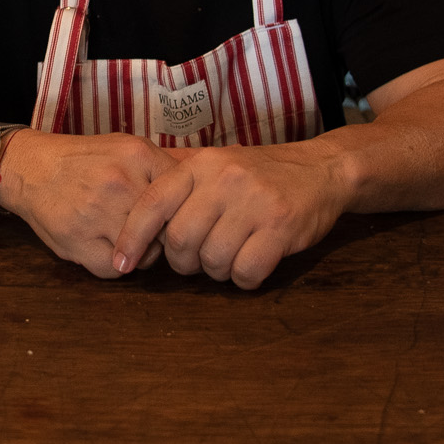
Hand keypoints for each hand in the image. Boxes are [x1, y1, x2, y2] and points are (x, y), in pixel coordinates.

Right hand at [0, 131, 176, 278]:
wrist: (32, 168)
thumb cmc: (85, 161)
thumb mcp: (126, 148)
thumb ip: (163, 166)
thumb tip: (207, 187)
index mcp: (138, 155)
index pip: (184, 197)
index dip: (185, 214)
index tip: (178, 220)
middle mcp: (121, 182)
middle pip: (168, 228)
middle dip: (163, 235)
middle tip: (149, 232)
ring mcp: (98, 213)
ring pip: (146, 254)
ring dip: (140, 253)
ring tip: (123, 236)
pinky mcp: (79, 242)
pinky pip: (117, 270)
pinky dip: (114, 264)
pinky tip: (103, 245)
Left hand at [111, 143, 348, 290]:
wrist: (322, 169)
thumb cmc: (260, 174)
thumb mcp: (217, 165)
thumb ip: (180, 185)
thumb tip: (131, 217)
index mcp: (202, 164)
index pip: (152, 203)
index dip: (131, 238)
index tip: (121, 264)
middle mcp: (225, 179)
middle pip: (179, 240)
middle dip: (183, 262)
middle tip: (198, 260)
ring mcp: (255, 202)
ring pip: (212, 260)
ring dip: (217, 271)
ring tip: (230, 257)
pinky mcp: (282, 227)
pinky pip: (246, 271)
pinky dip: (245, 279)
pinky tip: (253, 264)